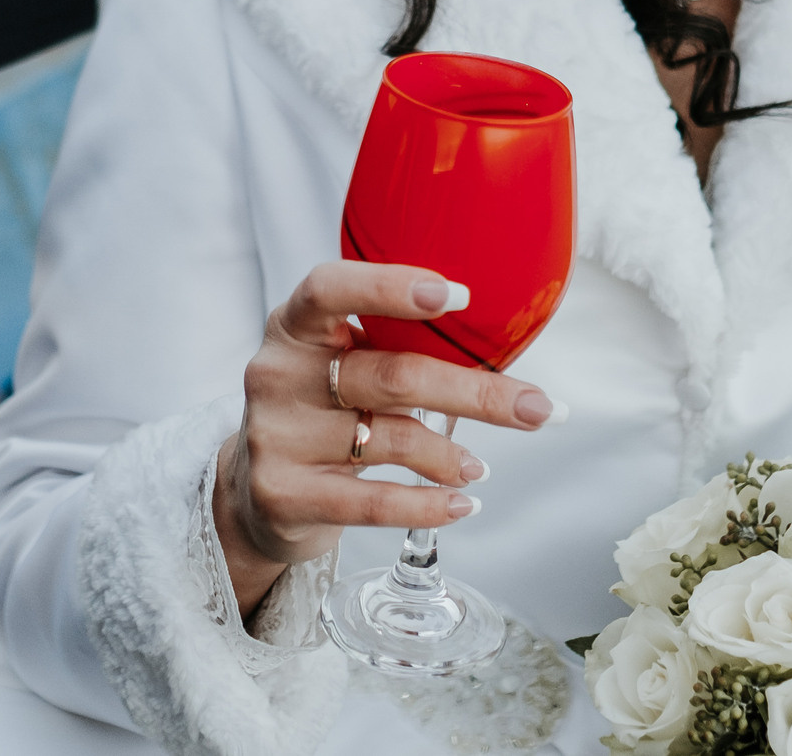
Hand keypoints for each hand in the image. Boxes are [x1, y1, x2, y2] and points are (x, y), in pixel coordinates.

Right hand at [212, 261, 561, 617]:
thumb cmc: (323, 410)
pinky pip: (372, 502)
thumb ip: (393, 345)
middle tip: (535, 408)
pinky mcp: (282, 494)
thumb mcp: (339, 361)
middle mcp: (278, 373)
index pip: (329, 288)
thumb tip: (504, 340)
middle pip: (391, 375)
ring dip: (452, 456)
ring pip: (391, 439)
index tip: (458, 296)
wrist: (256, 490)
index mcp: (293, 325)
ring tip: (480, 468)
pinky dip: (428, 505)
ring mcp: (276, 434)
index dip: (390, 287)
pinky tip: (461, 504)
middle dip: (475, 392)